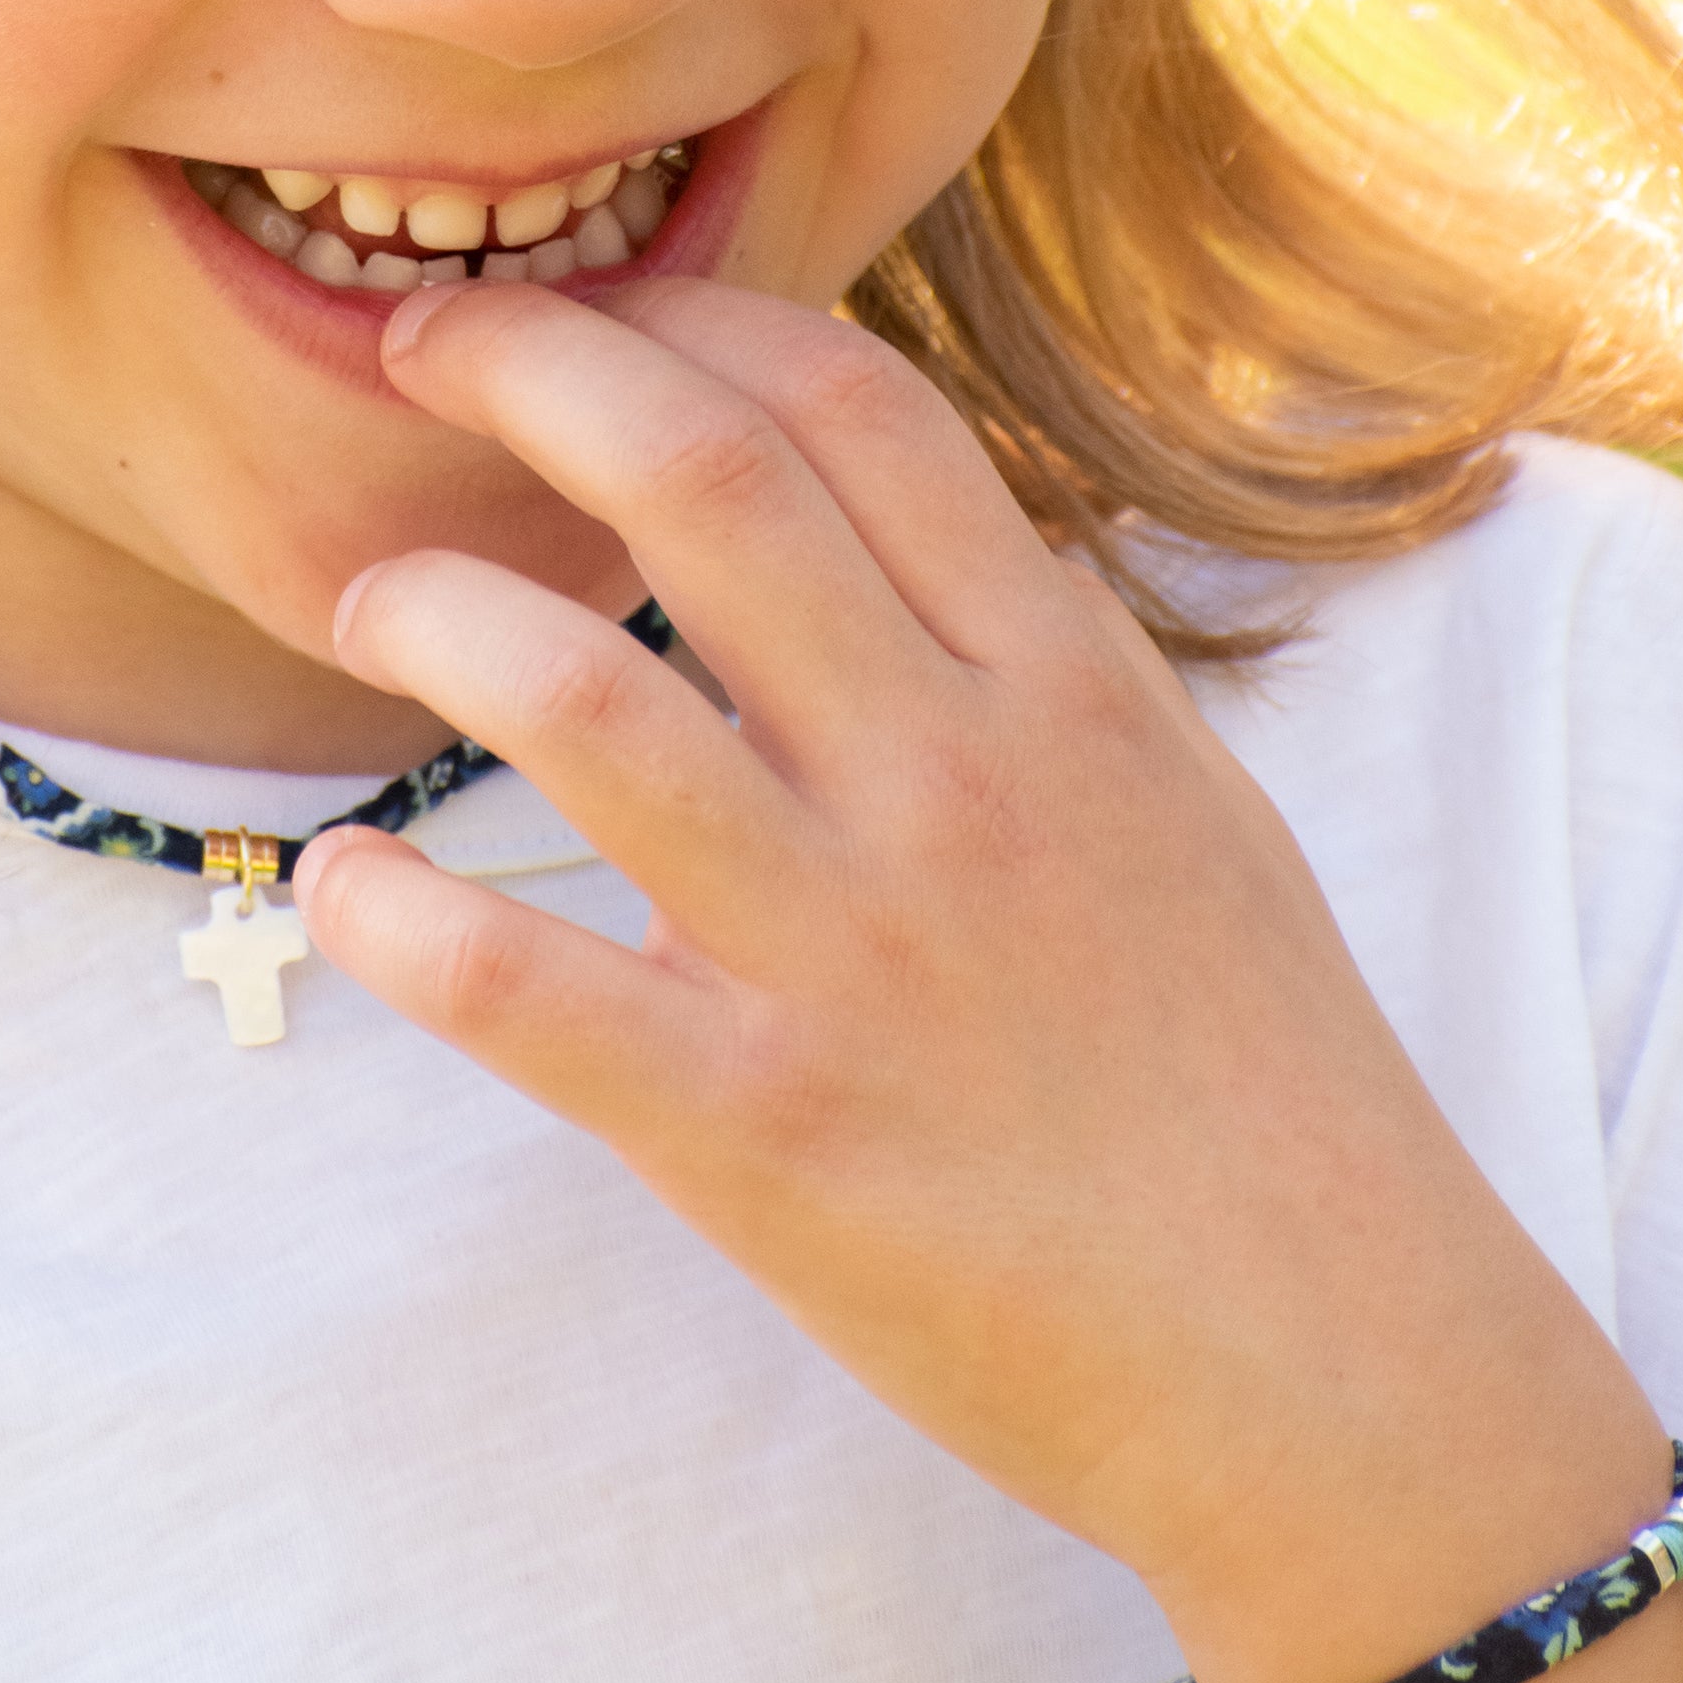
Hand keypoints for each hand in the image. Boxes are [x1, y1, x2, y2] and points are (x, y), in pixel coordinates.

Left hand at [296, 275, 1663, 1682]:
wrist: (1341, 1381)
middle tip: (407, 347)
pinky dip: (397, 920)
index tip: (580, 301)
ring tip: (366, 603)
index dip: (686, 312)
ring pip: (581, 698)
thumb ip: (1049, 671)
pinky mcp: (759, 1131)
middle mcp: (953, 777)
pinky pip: (527, 987)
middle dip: (522, 365)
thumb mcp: (1193, 815)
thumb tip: (929, 556)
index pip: (851, 403)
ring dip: (432, 613)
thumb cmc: (1268, 1093)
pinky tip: (341, 884)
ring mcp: (848, 951)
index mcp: (1064, 684)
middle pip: (701, 475)